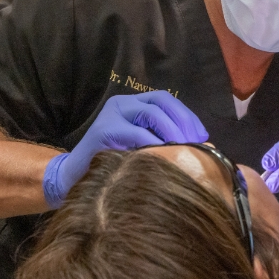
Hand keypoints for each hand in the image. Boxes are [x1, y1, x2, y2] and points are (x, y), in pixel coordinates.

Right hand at [43, 91, 207, 207]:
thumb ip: (163, 139)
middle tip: (196, 144)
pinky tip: (164, 156)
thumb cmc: (115, 165)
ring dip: (173, 132)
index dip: (187, 115)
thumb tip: (202, 145)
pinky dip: (154, 144)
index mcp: (132, 104)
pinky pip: (136, 134)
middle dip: (183, 122)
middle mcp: (121, 103)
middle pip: (161, 102)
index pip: (166, 100)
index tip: (203, 136)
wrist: (75, 178)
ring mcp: (111, 115)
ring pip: (151, 114)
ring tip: (184, 150)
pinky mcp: (103, 130)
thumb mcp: (141, 146)